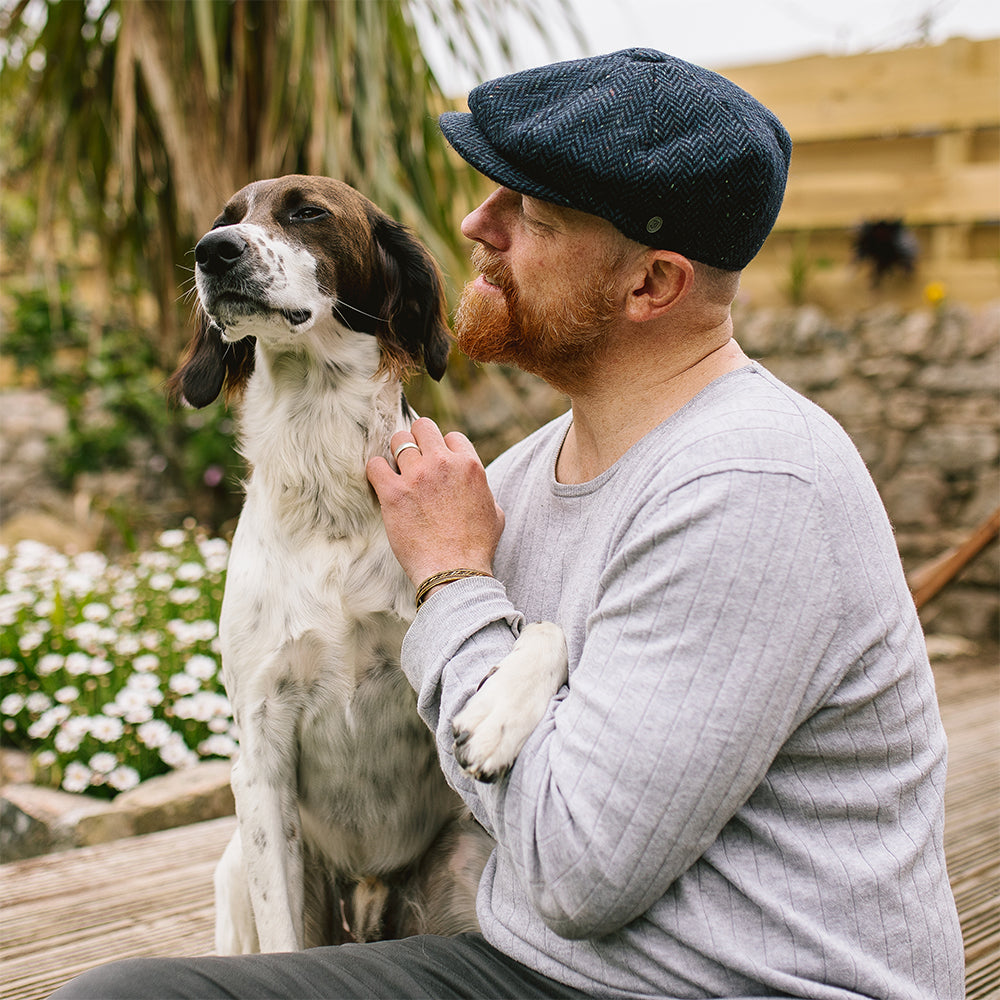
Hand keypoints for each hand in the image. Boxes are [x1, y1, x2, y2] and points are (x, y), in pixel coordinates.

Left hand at [366, 417, 504, 587]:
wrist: (454, 572)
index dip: (443, 450)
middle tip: (413, 460)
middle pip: (423, 427)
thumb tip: (477, 487)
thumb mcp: (495, 513)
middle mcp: (443, 464)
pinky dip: (376, 470)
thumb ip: (484, 491)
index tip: (437, 465)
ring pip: (398, 440)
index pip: (451, 436)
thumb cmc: (476, 548)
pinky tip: (381, 481)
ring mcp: (417, 476)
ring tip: (396, 470)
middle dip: (417, 440)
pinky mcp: (393, 493)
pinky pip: (375, 464)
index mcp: (470, 465)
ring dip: (396, 454)